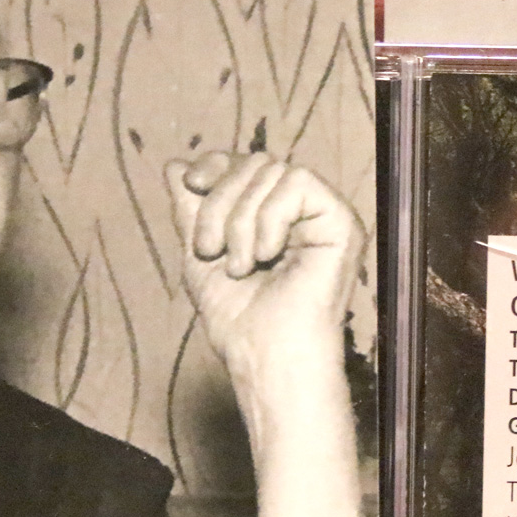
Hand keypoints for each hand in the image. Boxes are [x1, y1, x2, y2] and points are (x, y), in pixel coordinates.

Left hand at [165, 152, 364, 370]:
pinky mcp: (342, 220)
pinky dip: (271, 218)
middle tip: (212, 251)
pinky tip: (267, 255)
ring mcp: (323, 213)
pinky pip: (298, 182)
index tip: (191, 184)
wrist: (264, 354)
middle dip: (219, 204)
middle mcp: (300, 208)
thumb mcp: (202, 255)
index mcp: (271, 213)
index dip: (214, 165)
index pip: (243, 162)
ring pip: (271, 171)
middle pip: (253, 162)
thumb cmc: (237, 317)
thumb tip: (175, 164)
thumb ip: (191, 209)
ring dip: (241, 222)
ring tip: (240, 267)